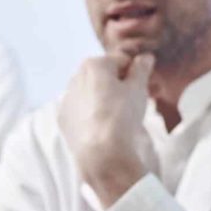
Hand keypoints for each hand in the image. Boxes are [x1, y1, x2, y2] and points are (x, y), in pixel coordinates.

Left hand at [58, 53, 156, 207]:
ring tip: (117, 117)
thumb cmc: (122, 116)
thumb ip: (141, 69)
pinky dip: (91, 114)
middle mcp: (76, 77)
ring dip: (104, 99)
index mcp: (94, 65)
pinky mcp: (64, 118)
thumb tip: (146, 58)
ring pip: (91, 93)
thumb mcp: (138, 89)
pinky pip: (81, 110)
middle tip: (132, 102)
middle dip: (118, 85)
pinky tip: (103, 127)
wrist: (101, 153)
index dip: (135, 73)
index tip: (142, 87)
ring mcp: (67, 99)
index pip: (122, 61)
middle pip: (104, 75)